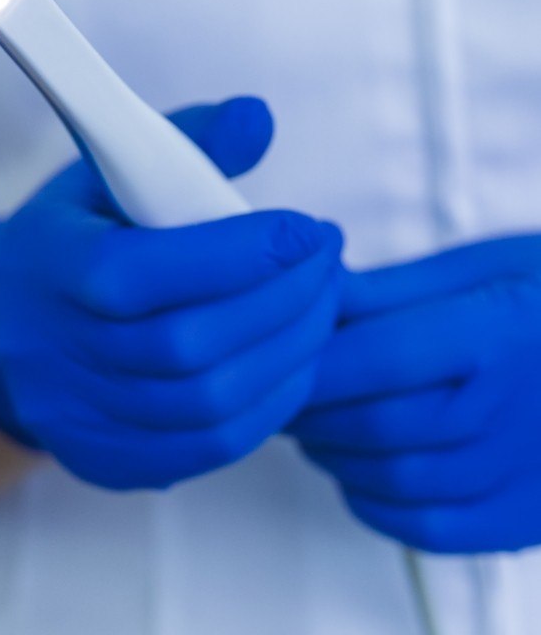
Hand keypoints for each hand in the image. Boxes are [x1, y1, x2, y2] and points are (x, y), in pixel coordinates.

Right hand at [0, 97, 343, 489]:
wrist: (10, 325)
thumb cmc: (79, 237)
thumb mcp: (111, 171)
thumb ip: (188, 141)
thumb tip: (260, 118)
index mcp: (49, 267)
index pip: (144, 272)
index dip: (240, 254)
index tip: (308, 229)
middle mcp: (52, 353)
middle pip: (188, 345)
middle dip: (284, 301)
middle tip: (329, 263)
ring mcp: (78, 419)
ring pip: (209, 403)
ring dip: (289, 353)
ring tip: (324, 306)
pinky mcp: (108, 460)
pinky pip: (209, 448)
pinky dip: (271, 404)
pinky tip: (296, 361)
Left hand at [290, 235, 540, 552]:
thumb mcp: (481, 267)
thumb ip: (391, 291)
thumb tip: (313, 297)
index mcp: (499, 332)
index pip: (374, 358)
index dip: (310, 361)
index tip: (277, 356)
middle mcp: (511, 411)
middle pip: (371, 424)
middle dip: (309, 409)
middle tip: (283, 389)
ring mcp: (524, 474)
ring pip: (388, 479)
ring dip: (332, 453)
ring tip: (316, 424)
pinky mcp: (525, 516)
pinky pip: (426, 527)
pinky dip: (373, 502)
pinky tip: (360, 471)